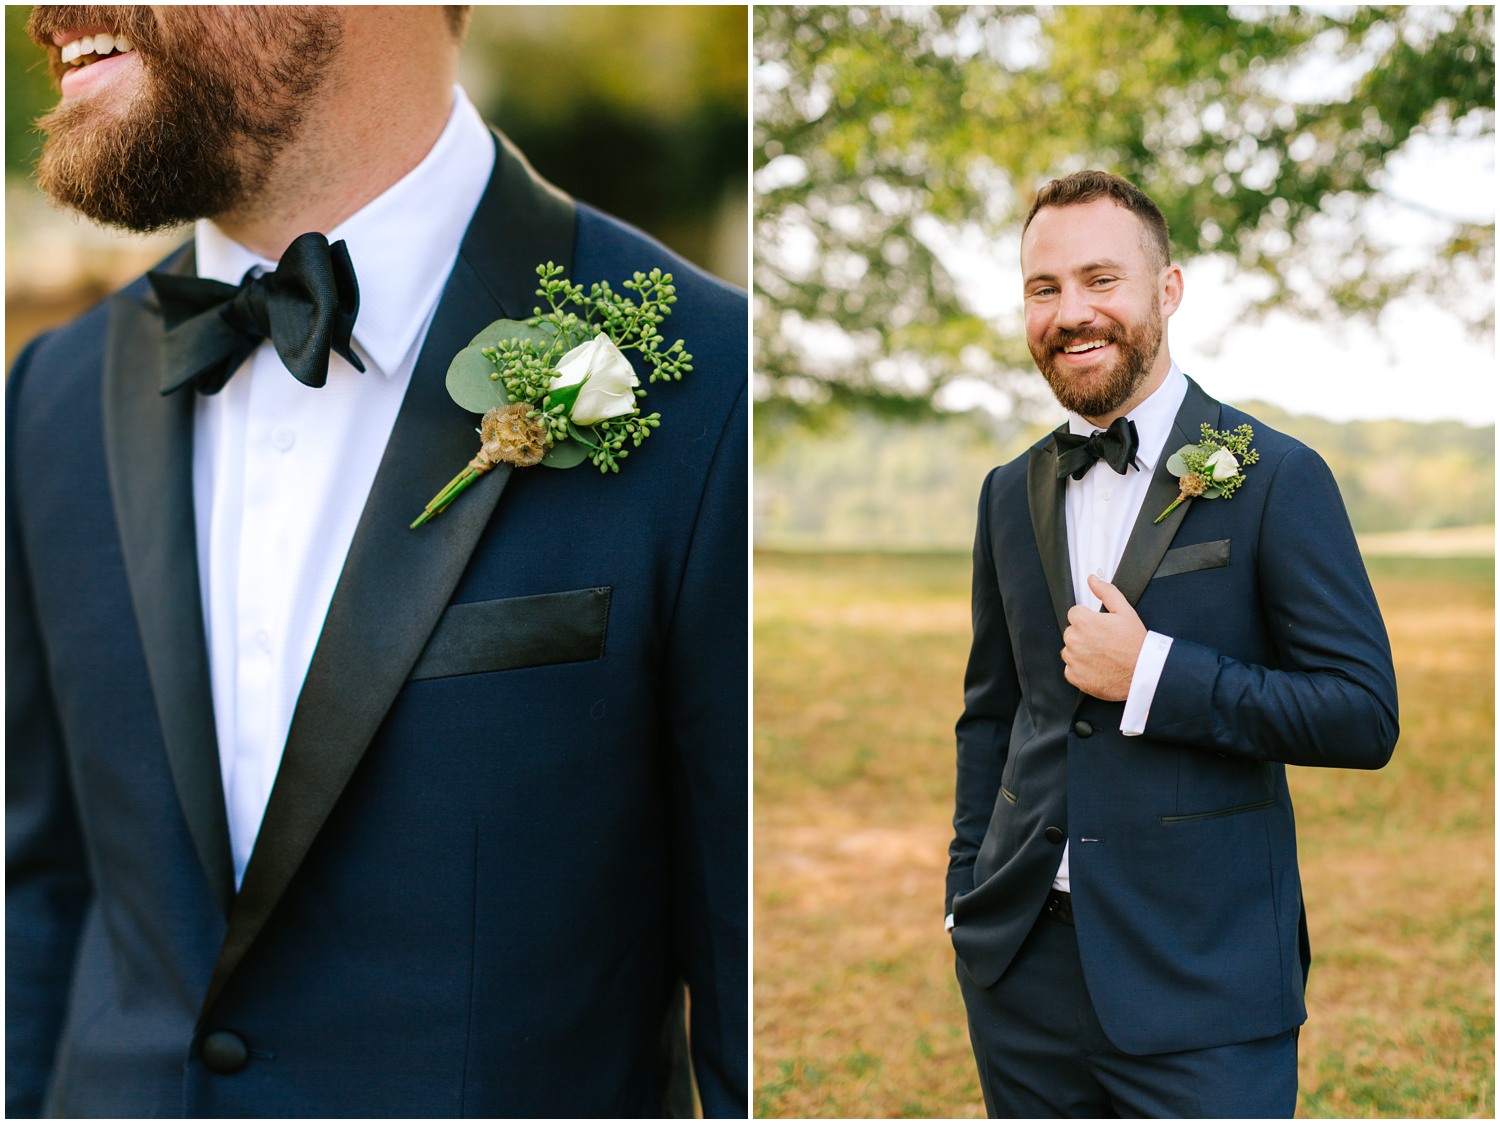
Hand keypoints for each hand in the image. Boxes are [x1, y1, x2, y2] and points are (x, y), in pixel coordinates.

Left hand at [1061, 574, 1146, 700]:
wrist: (1142, 672)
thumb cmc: (1135, 644)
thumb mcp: (1125, 611)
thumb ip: (1106, 592)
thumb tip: (1093, 580)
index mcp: (1083, 622)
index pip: (1075, 613)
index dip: (1089, 619)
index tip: (1101, 627)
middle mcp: (1074, 640)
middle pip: (1071, 632)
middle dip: (1084, 634)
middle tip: (1104, 642)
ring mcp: (1073, 659)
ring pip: (1070, 650)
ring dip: (1081, 651)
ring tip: (1102, 654)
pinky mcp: (1074, 676)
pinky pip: (1070, 669)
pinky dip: (1081, 669)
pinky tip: (1097, 666)